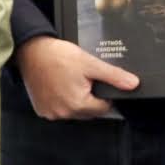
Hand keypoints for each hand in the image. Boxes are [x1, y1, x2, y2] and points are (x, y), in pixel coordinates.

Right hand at [14, 36, 138, 119]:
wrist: (30, 50)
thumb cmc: (58, 55)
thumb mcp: (90, 63)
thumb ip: (113, 76)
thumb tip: (134, 84)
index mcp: (78, 104)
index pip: (103, 108)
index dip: (104, 94)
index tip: (95, 81)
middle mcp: (64, 113)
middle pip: (88, 111)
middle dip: (89, 97)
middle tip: (82, 78)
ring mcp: (51, 113)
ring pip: (73, 111)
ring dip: (75, 100)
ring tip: (69, 80)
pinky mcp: (41, 109)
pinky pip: (58, 110)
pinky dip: (60, 101)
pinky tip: (58, 85)